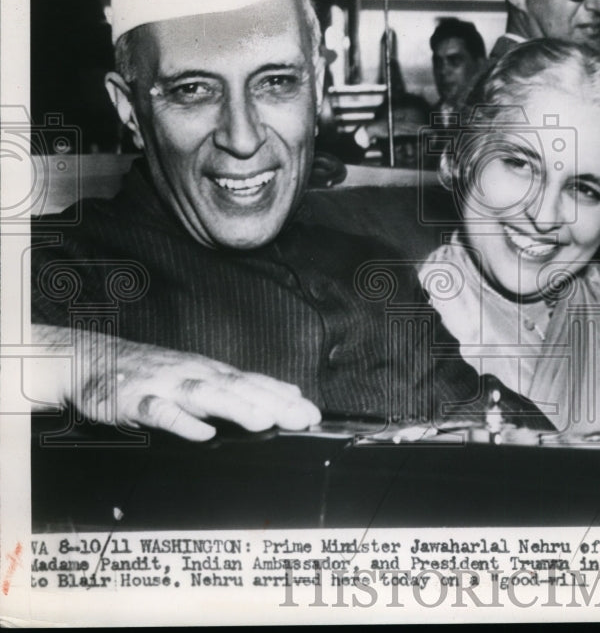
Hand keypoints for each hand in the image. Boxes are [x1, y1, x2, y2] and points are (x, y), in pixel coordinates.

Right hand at [92, 346, 321, 440]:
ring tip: (264, 420)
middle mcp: (194, 374)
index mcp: (210, 372)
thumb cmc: (152, 373)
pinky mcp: (134, 400)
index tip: (314, 414)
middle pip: (239, 387)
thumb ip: (239, 389)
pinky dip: (182, 421)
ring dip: (236, 406)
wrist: (92, 359)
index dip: (284, 398)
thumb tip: (285, 396)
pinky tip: (203, 433)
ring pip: (205, 395)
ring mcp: (165, 385)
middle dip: (273, 402)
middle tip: (303, 418)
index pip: (255, 383)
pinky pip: (159, 411)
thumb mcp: (199, 377)